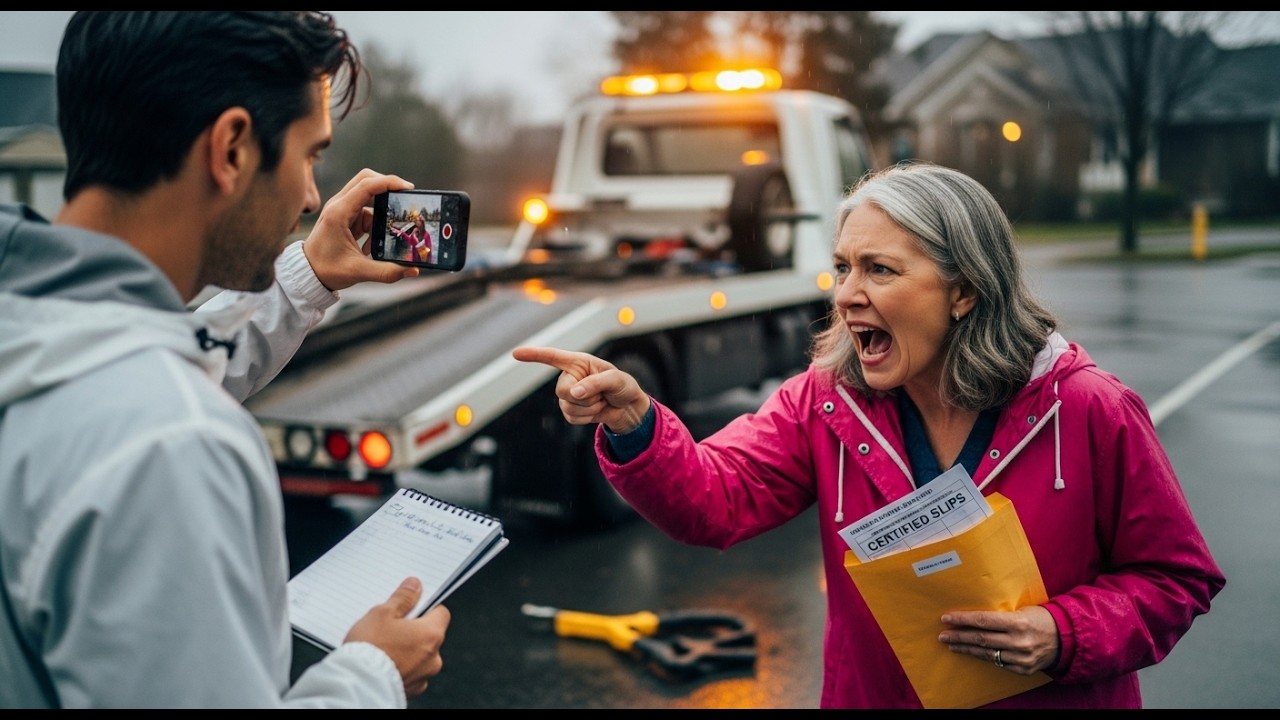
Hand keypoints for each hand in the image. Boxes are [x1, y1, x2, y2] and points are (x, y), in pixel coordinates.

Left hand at [301, 168, 420, 290]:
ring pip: (368, 197)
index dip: (389, 183)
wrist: (307, 274)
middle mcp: (339, 205)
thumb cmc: (327, 270)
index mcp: (339, 213)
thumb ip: (387, 272)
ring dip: (380, 214)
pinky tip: (370, 246)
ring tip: (384, 238)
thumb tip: (414, 270)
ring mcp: (341, 209)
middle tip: (405, 200)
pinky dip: (374, 225)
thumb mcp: (358, 272)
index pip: (367, 185)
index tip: (409, 189)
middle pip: (367, 180)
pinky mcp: (344, 216)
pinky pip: (366, 212)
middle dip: (388, 187)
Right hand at [344, 577, 450, 698]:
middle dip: (413, 630)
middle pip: (429, 635)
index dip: (426, 607)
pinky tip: (385, 663)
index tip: (411, 606)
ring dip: (408, 650)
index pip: (441, 613)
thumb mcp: (382, 613)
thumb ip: (403, 598)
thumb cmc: (369, 648)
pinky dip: (401, 667)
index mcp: (431, 635)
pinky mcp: (411, 690)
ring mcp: (423, 676)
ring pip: (420, 656)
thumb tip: (415, 586)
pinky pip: (411, 673)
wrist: (356, 684)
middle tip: (391, 627)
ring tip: (383, 647)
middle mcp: (433, 658)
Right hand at [512, 346, 651, 433]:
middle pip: (562, 390)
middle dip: (584, 397)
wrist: (627, 408)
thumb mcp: (616, 380)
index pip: (553, 357)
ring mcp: (569, 394)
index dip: (534, 355)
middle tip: (602, 394)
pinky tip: (596, 410)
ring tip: (601, 401)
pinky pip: (572, 418)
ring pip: (568, 407)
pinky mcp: (571, 410)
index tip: (515, 353)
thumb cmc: (623, 387)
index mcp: (579, 362)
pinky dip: (588, 418)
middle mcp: (570, 376)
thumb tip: (574, 392)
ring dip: (589, 408)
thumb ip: (596, 383)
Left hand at [937, 605, 1059, 675]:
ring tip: (952, 645)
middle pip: (980, 639)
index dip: (962, 620)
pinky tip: (973, 653)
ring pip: (986, 654)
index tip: (946, 619)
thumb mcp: (1022, 610)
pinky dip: (983, 657)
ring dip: (967, 649)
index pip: (982, 621)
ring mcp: (1020, 657)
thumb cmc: (1040, 618)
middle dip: (959, 637)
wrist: (1065, 639)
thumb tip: (974, 614)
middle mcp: (1018, 641)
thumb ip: (1001, 614)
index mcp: (1017, 622)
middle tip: (943, 635)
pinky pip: (998, 663)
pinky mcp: (1022, 669)